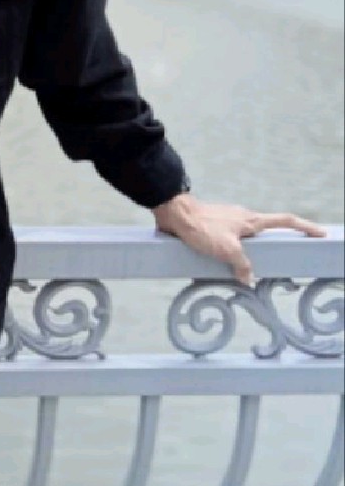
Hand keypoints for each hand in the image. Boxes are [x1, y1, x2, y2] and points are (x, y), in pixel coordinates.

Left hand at [152, 193, 325, 284]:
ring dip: (244, 257)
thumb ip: (242, 265)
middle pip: (264, 234)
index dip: (304, 226)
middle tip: (280, 263)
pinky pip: (223, 245)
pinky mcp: (211, 229)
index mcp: (251, 220)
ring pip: (242, 242)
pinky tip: (217, 272)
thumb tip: (249, 279)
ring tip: (245, 276)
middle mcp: (241, 219)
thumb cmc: (202, 227)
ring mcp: (226, 223)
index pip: (284, 220)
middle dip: (272, 247)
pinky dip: (225, 257)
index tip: (320, 232)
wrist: (173, 213)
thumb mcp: (228, 249)